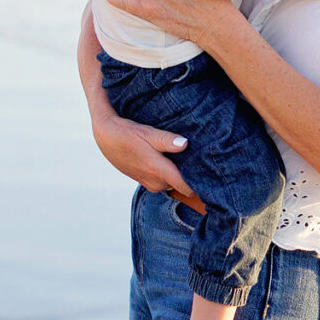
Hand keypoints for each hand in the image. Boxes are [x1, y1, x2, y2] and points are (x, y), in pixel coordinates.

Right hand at [86, 99, 205, 211]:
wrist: (105, 136)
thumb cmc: (126, 133)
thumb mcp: (147, 132)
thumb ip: (167, 140)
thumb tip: (185, 143)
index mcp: (158, 171)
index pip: (186, 187)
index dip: (201, 185)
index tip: (214, 180)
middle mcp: (155, 182)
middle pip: (182, 185)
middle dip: (192, 177)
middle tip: (205, 163)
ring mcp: (149, 183)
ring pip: (172, 183)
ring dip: (180, 174)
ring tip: (190, 160)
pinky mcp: (145, 180)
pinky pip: (164, 180)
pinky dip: (170, 173)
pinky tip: (172, 160)